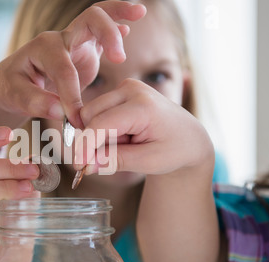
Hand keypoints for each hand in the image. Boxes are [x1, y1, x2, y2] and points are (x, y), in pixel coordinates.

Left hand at [0, 1, 146, 131]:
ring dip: (117, 14)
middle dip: (107, 34)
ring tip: (139, 11)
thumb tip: (60, 110)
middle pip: (88, 21)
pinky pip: (101, 35)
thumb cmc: (10, 87)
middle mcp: (60, 39)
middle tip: (120, 58)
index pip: (65, 70)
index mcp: (42, 48)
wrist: (10, 83)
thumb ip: (35, 102)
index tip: (76, 120)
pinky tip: (129, 28)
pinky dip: (116, 28)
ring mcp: (73, 43)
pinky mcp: (83, 52)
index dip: (72, 96)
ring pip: (97, 19)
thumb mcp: (14, 96)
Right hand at [74, 79, 213, 175]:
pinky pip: (98, 111)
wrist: (189, 137)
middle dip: (93, 141)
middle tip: (113, 158)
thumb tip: (84, 165)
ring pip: (90, 113)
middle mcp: (132, 89)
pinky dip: (104, 129)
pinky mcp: (121, 91)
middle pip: (90, 115)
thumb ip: (114, 161)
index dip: (85, 147)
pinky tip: (124, 136)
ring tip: (126, 145)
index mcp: (143, 105)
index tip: (79, 167)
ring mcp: (126, 87)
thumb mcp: (147, 161)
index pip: (100, 125)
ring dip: (99, 135)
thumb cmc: (174, 150)